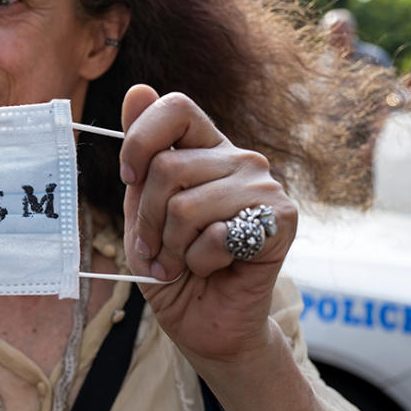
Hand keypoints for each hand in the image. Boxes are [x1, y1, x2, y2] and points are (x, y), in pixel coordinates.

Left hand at [118, 85, 297, 368]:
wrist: (204, 322)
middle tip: (156, 248)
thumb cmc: (172, 265)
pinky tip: (214, 268)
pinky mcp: (281, 220)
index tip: (129, 178)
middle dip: (147, 220)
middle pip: (168, 167)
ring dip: (171, 247)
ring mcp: (263, 187)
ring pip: (186, 205)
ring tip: (182, 262)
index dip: (141, 141)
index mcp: (205, 148)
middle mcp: (239, 159)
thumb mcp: (141, 209)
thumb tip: (138, 89)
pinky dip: (200, 261)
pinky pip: (216, 234)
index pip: (175, 107)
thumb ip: (140, 155)